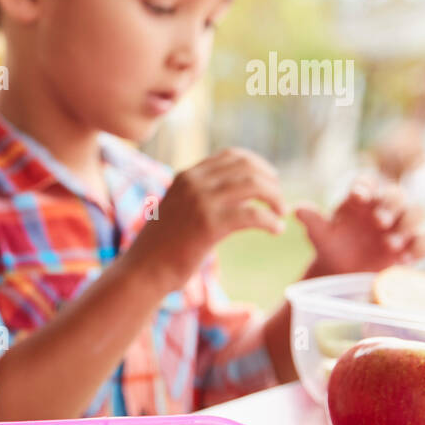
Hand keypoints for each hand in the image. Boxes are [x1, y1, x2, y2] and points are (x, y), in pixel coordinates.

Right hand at [127, 148, 285, 292]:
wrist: (144, 269)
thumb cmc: (162, 245)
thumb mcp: (177, 208)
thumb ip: (197, 194)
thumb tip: (231, 191)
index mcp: (186, 176)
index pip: (231, 156)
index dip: (257, 164)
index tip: (270, 180)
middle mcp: (193, 182)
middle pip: (247, 167)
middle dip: (270, 181)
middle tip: (279, 201)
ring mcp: (201, 202)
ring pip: (254, 186)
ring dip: (275, 198)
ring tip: (280, 213)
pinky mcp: (210, 225)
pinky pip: (253, 215)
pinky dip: (271, 221)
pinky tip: (276, 230)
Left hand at [295, 175, 424, 275]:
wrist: (342, 271)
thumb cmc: (331, 245)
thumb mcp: (320, 235)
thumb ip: (312, 221)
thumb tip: (297, 209)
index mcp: (360, 198)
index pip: (367, 182)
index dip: (364, 185)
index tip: (357, 197)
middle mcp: (383, 207)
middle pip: (397, 194)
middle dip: (392, 204)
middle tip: (379, 221)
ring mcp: (400, 224)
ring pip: (416, 213)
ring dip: (407, 225)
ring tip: (389, 244)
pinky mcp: (412, 244)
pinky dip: (419, 248)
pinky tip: (404, 259)